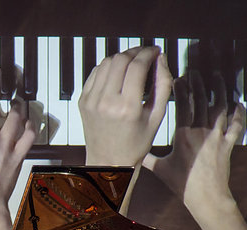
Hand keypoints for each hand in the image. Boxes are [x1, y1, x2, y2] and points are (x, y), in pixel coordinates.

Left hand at [78, 46, 172, 166]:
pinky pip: (96, 73)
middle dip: (135, 51)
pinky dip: (108, 67)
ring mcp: (91, 100)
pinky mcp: (83, 100)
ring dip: (122, 57)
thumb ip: (163, 86)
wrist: (109, 162)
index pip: (137, 66)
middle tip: (145, 54)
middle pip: (121, 59)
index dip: (148, 53)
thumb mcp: (157, 117)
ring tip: (133, 62)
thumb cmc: (135, 144)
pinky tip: (118, 72)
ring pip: (107, 62)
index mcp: (127, 107)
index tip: (156, 51)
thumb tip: (161, 60)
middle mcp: (106, 101)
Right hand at [142, 71, 245, 212]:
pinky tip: (238, 104)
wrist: (207, 198)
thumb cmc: (183, 185)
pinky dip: (238, 114)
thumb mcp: (161, 170)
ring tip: (217, 77)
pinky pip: (236, 126)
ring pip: (220, 107)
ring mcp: (217, 137)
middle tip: (196, 73)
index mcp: (183, 135)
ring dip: (219, 90)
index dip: (181, 88)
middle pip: (202, 100)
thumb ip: (148, 158)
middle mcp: (201, 132)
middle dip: (199, 83)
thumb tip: (133, 153)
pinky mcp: (228, 145)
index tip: (179, 79)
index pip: (182, 104)